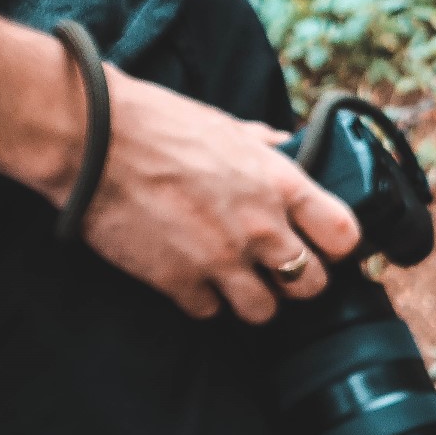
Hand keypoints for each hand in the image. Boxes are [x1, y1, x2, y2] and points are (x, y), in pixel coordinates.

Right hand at [42, 65, 359, 322]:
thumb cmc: (157, 123)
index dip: (339, 246)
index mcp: (280, 184)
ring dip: (253, 299)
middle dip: (300, 281)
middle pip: (313, 284)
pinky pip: (209, 311)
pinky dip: (202, 300)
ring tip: (237, 281)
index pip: (344, 235)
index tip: (326, 246)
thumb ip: (264, 144)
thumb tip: (286, 143)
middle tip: (279, 270)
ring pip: (265, 311)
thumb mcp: (226, 125)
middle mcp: (261, 227)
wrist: (90, 140)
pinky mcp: (178, 281)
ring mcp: (221, 259)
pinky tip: (191, 278)